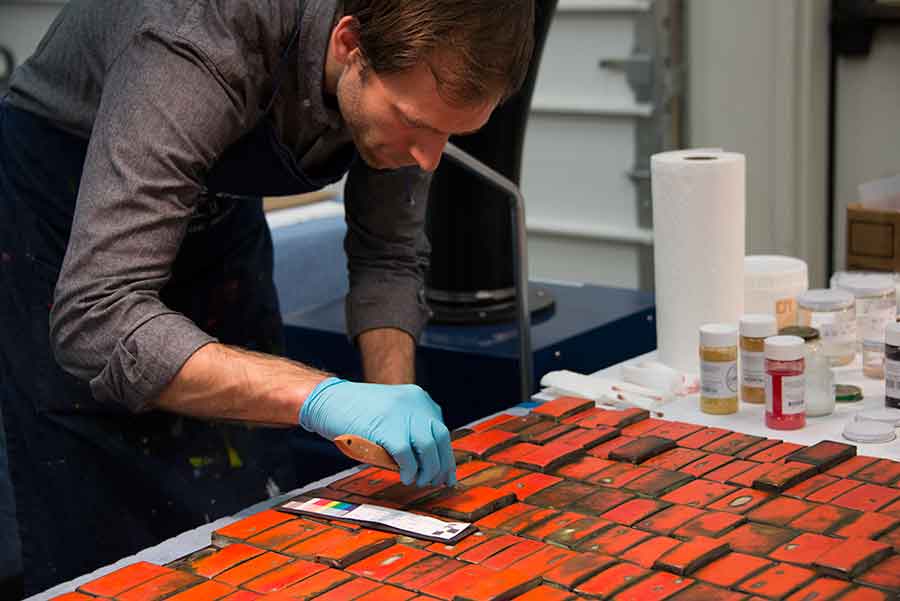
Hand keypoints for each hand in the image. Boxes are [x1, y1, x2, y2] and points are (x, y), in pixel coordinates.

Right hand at [299, 378, 455, 486]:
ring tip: (419, 481)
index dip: (446, 454)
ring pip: (429, 448)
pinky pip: (407, 455)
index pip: (441, 430)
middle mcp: (415, 403)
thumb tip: (425, 462)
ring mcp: (402, 414)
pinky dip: (409, 470)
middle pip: (441, 438)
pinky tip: (405, 477)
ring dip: (428, 470)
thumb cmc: (355, 412)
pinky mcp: (387, 428)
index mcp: (418, 398)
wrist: (328, 400)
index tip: (446, 472)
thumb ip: (408, 429)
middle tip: (437, 482)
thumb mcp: (390, 412)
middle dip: (442, 465)